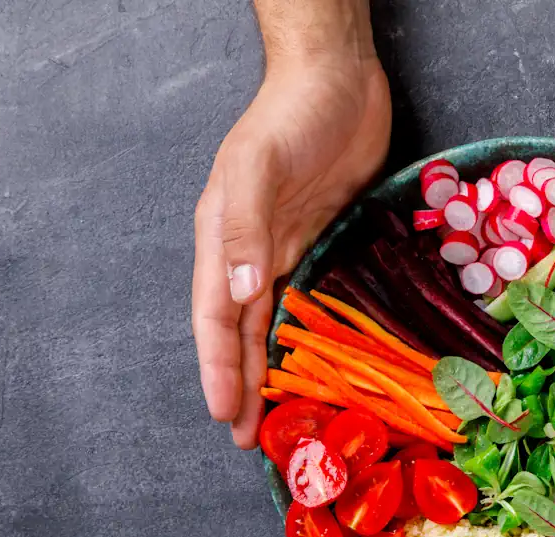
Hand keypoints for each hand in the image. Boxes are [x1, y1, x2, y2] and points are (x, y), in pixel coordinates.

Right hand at [191, 55, 390, 447]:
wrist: (339, 79)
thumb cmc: (292, 114)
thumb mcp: (259, 165)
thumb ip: (243, 226)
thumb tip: (238, 291)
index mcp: (222, 237)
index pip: (215, 317)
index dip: (218, 368)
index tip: (223, 414)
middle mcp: (249, 250)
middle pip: (241, 331)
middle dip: (241, 384)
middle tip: (249, 439)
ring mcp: (286, 247)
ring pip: (273, 324)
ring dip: (272, 369)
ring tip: (276, 415)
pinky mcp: (323, 242)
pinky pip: (310, 301)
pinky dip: (308, 336)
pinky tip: (314, 363)